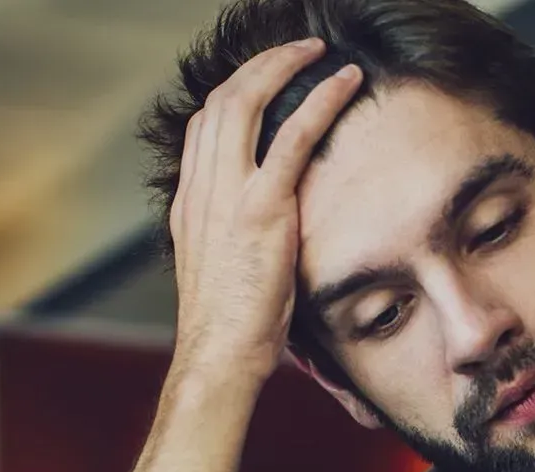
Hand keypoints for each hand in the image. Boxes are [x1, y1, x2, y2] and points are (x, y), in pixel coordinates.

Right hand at [168, 40, 362, 387]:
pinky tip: (344, 81)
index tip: (262, 85)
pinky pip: (292, 135)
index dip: (232, 96)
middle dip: (258, 66)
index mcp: (190, 207)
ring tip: (317, 51)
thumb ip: (238, 248)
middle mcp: (201, 191)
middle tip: (294, 52)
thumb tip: (266, 250)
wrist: (218, 358)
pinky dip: (320, 99)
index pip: (202, 130)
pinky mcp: (261, 209)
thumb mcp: (226, 280)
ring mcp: (227, 196)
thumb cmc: (230, 335)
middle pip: (221, 101)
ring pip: (247, 101)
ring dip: (285, 65)